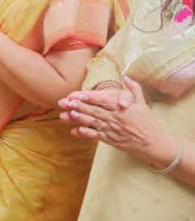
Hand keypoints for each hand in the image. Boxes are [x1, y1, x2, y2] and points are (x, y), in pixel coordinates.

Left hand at [58, 77, 176, 166]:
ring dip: (79, 119)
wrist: (155, 144)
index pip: (104, 101)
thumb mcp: (143, 104)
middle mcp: (116, 119)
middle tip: (66, 102)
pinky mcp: (111, 140)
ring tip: (66, 114)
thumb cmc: (148, 122)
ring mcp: (112, 130)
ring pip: (93, 123)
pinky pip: (96, 136)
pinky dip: (86, 133)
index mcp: (123, 109)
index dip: (91, 98)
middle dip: (79, 106)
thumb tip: (126, 76)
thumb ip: (134, 89)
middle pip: (95, 111)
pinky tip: (75, 130)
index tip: (79, 94)